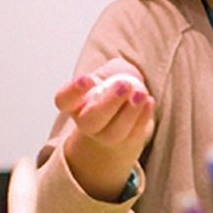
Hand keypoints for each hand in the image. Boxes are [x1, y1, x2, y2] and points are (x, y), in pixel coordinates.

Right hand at [56, 58, 154, 201]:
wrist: (123, 113)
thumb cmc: (113, 88)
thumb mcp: (112, 71)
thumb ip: (116, 70)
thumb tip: (123, 74)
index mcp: (74, 102)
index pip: (64, 100)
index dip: (73, 91)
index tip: (87, 79)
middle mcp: (85, 122)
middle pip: (90, 121)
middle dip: (108, 103)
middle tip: (125, 85)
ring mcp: (105, 136)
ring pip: (113, 132)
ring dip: (129, 112)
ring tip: (141, 94)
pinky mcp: (126, 142)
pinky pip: (134, 134)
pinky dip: (142, 118)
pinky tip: (149, 102)